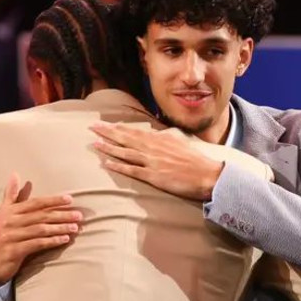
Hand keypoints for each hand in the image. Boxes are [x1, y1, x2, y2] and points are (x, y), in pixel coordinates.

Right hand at [0, 174, 81, 286]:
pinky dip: (52, 241)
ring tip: (75, 227)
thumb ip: (11, 195)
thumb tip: (15, 174)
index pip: (35, 203)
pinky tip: (64, 240)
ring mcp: (11, 236)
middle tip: (79, 215)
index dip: (53, 200)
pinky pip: (37, 244)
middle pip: (41, 216)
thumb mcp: (2, 214)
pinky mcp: (14, 251)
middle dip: (62, 215)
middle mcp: (10, 222)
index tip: (70, 199)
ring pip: (41, 229)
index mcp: (9, 211)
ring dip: (60, 228)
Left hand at [90, 123, 222, 200]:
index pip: (135, 131)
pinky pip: (132, 170)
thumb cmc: (196, 161)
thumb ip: (167, 138)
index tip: (106, 124)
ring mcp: (152, 161)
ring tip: (95, 143)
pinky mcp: (154, 176)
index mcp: (160, 139)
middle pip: (126, 138)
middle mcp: (154, 147)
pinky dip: (118, 166)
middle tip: (92, 127)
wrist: (207, 174)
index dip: (119, 128)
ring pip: (125, 152)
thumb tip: (159, 134)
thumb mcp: (181, 142)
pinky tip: (106, 164)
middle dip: (108, 132)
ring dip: (109, 147)